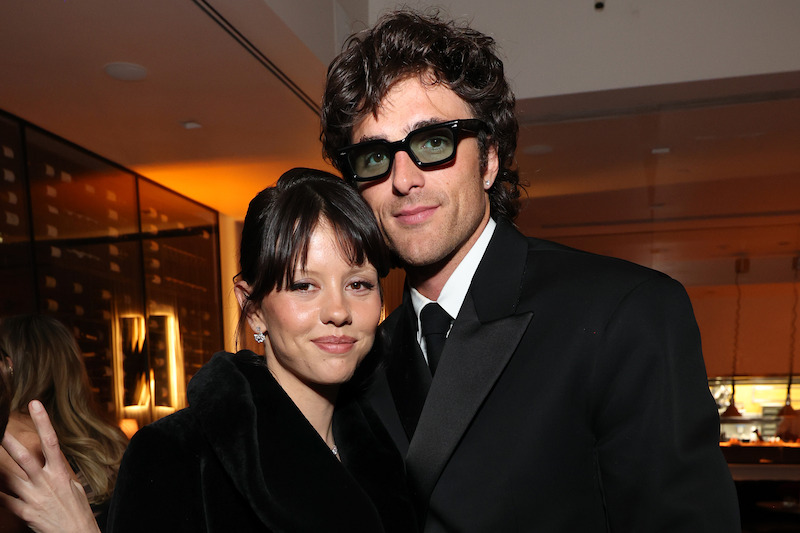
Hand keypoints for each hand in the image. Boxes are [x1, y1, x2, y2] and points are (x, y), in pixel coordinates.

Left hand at [0, 400, 99, 532]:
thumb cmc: (77, 511)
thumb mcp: (75, 487)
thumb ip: (61, 471)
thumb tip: (55, 458)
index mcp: (61, 473)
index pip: (51, 441)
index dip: (43, 421)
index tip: (36, 404)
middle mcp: (46, 482)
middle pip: (23, 458)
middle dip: (9, 442)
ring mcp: (33, 497)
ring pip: (10, 478)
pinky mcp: (25, 512)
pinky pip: (5, 499)